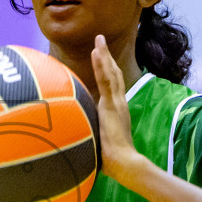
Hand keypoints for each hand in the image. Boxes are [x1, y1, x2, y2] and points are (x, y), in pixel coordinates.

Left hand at [89, 35, 144, 187]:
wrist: (124, 163)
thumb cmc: (111, 159)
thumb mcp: (100, 141)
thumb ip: (92, 135)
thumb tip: (77, 139)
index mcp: (117, 110)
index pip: (113, 86)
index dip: (109, 71)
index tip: (103, 59)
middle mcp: (119, 103)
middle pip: (114, 74)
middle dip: (107, 57)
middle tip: (100, 41)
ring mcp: (116, 102)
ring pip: (110, 73)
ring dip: (103, 54)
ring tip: (98, 39)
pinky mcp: (111, 105)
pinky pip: (105, 80)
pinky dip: (101, 65)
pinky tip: (96, 51)